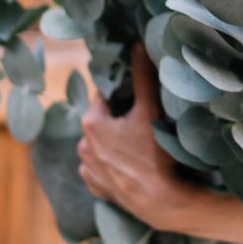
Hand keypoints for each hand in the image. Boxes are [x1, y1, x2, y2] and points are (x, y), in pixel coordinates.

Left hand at [78, 45, 194, 229]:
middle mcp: (83, 145)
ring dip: (115, 140)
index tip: (139, 93)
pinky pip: (101, 168)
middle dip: (119, 116)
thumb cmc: (154, 153)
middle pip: (102, 120)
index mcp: (91, 122)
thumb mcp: (150, 110)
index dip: (123, 91)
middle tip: (144, 116)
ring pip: (101, 144)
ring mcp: (88, 169)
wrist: (159, 200)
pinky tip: (132, 162)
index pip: (105, 95)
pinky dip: (113, 163)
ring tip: (140, 141)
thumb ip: (143, 76)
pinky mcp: (98, 188)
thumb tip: (136, 43)